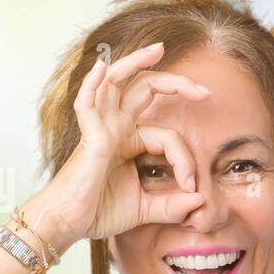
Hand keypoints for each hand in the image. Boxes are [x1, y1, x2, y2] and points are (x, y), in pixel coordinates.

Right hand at [25, 42, 212, 249]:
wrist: (69, 223)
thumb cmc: (99, 211)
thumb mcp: (145, 208)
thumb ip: (173, 206)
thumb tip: (201, 204)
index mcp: (130, 141)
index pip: (169, 137)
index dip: (186, 161)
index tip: (191, 188)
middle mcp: (116, 128)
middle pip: (146, 90)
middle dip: (176, 83)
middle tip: (204, 90)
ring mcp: (102, 128)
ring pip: (118, 83)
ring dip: (136, 62)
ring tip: (158, 49)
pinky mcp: (89, 136)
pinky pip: (87, 104)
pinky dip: (92, 84)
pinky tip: (102, 68)